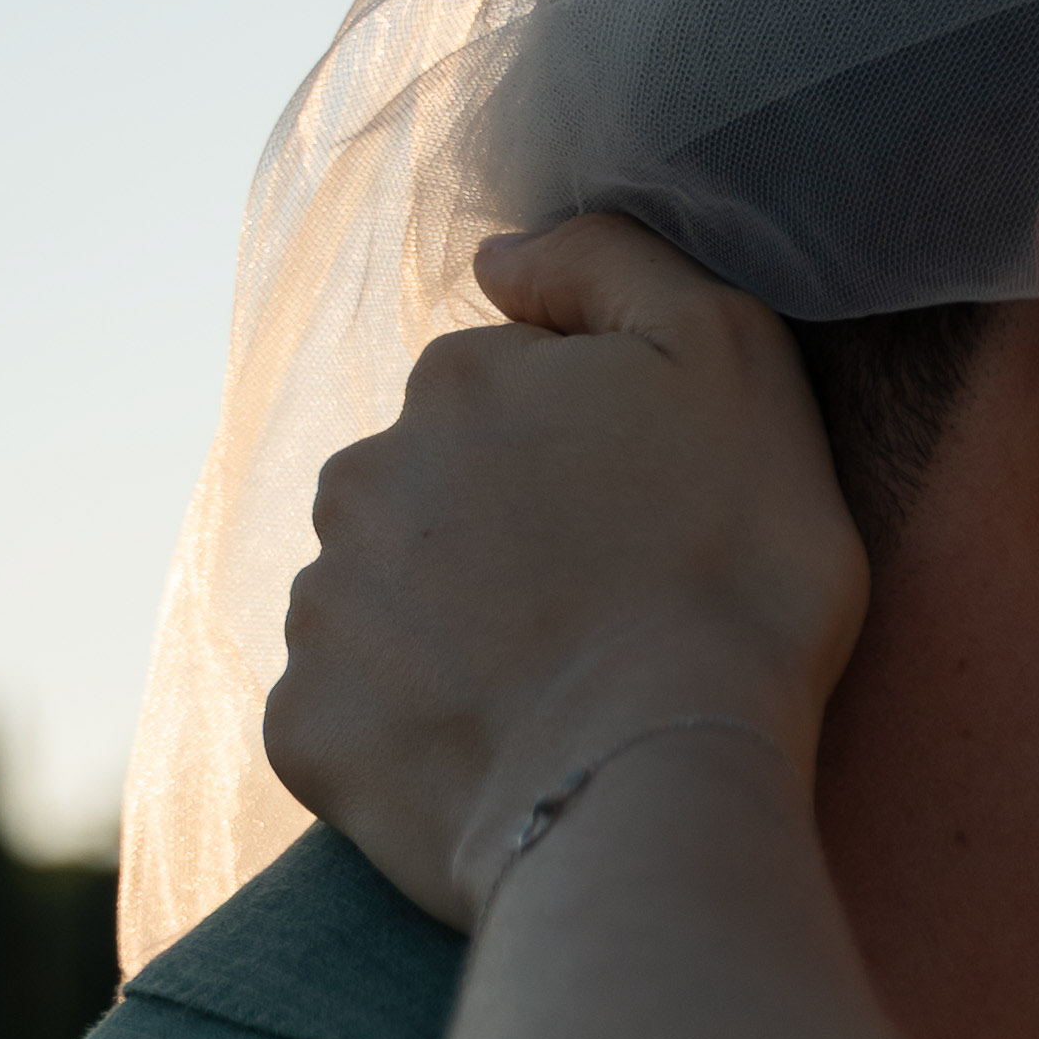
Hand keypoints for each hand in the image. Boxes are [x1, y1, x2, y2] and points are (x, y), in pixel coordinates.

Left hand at [268, 215, 872, 926]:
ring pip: (385, 606)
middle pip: (435, 497)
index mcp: (457, 383)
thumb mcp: (732, 354)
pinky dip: (414, 736)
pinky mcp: (306, 729)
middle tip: (609, 615)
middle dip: (503, 541)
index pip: (512, 397)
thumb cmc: (730, 571)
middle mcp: (362, 477)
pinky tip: (503, 757)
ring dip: (453, 637)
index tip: (655, 524)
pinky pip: (354, 719)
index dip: (591, 459)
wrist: (658, 781)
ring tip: (558, 696)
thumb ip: (610, 262)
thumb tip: (495, 257)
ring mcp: (323, 609)